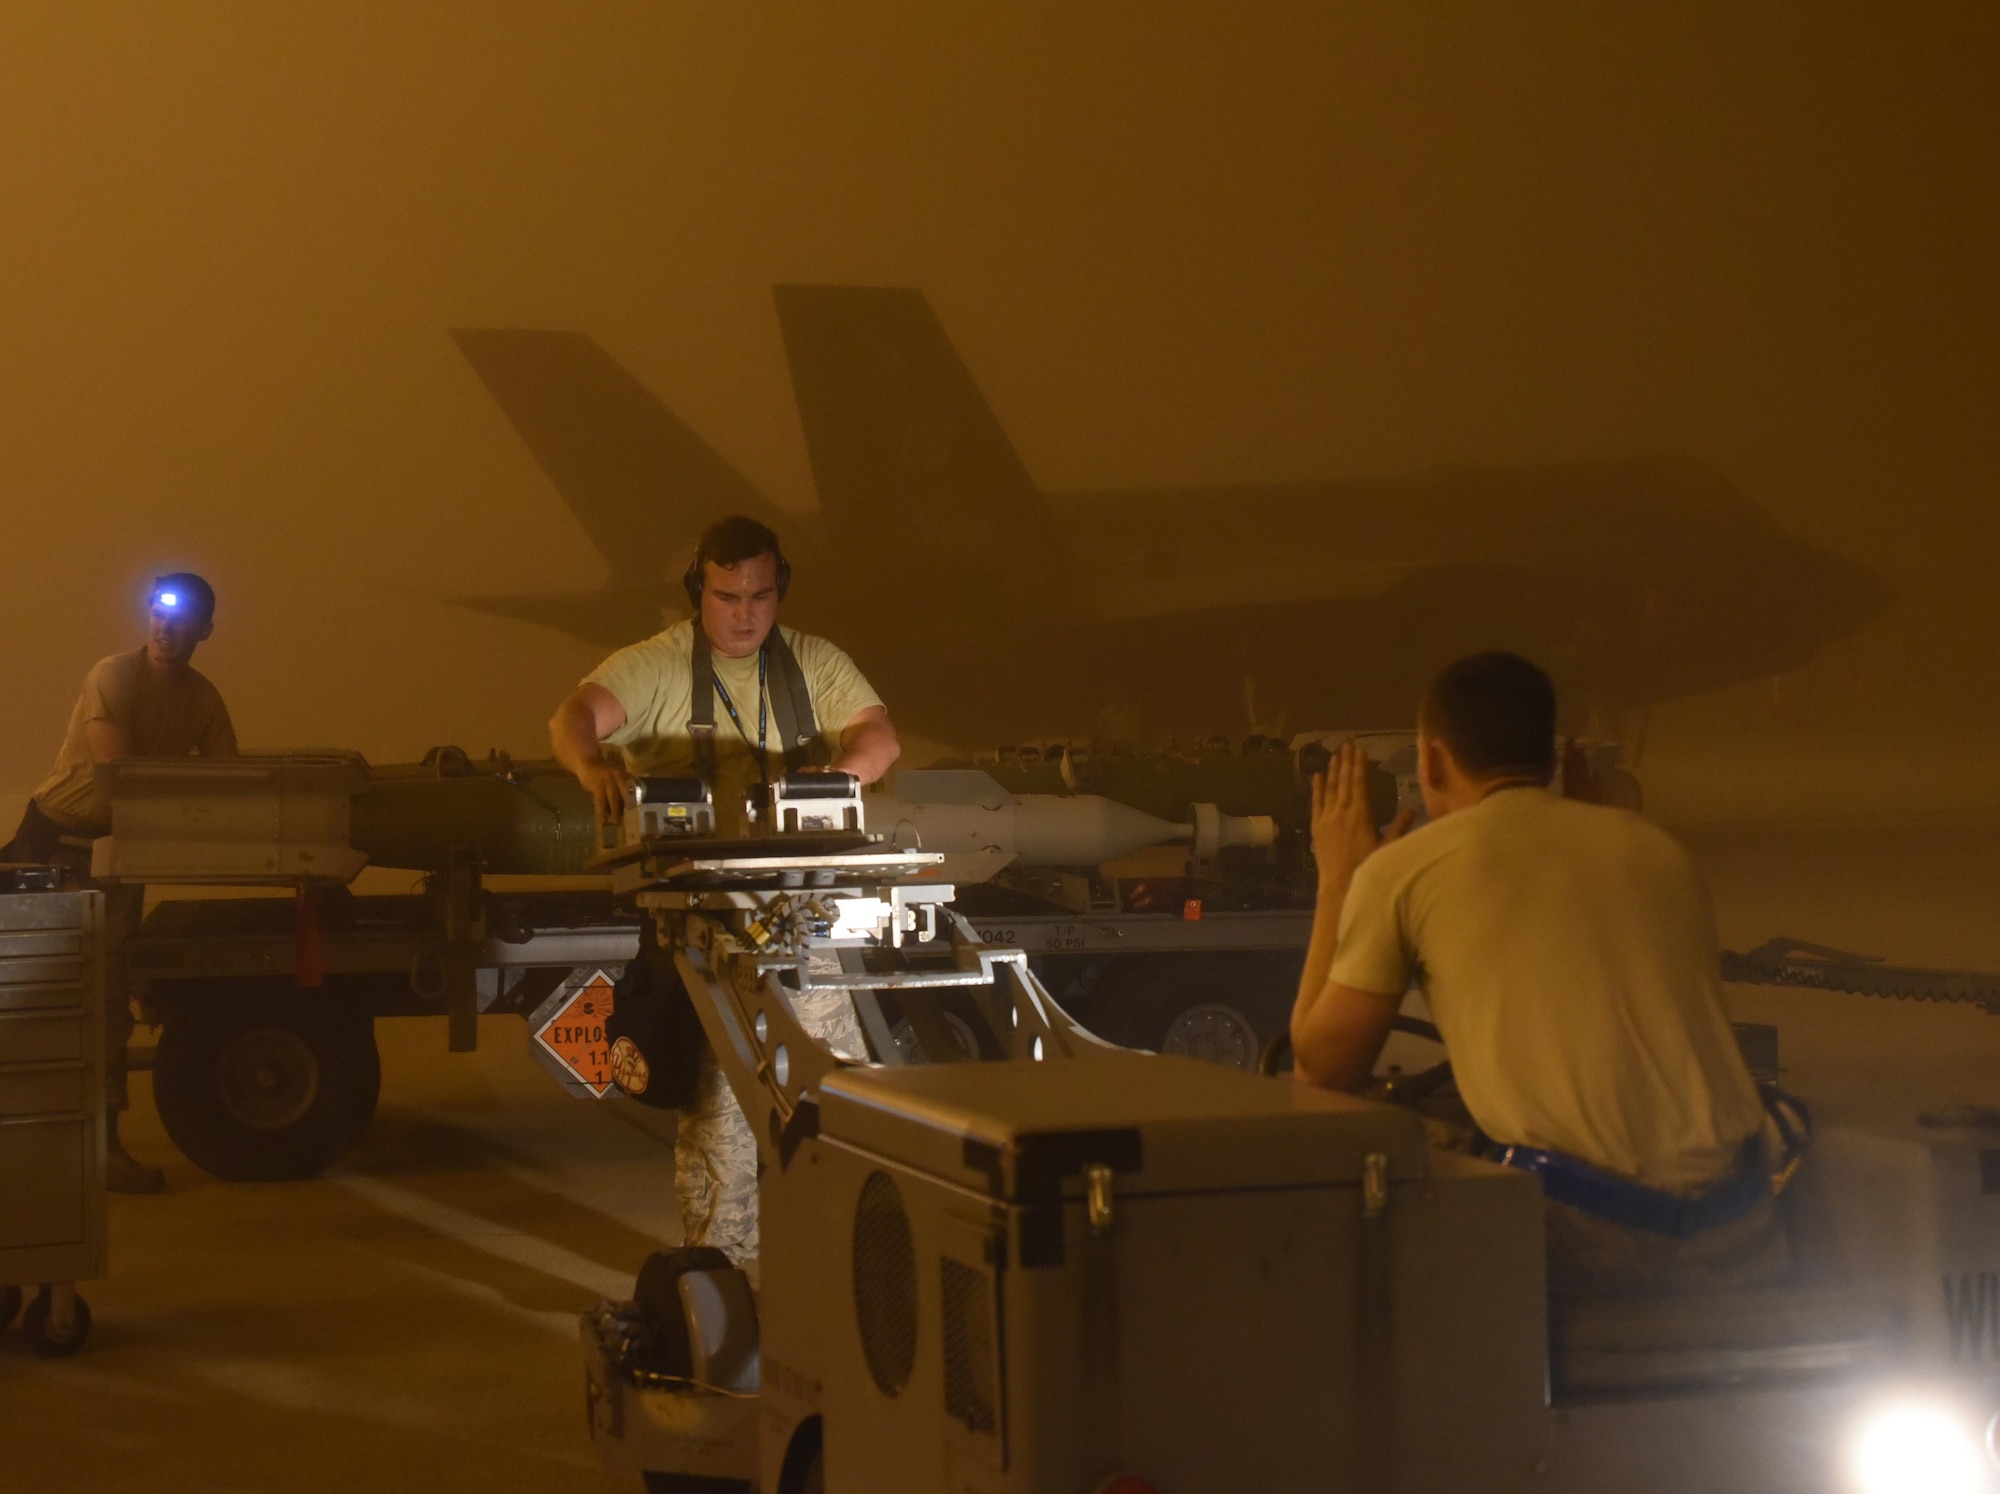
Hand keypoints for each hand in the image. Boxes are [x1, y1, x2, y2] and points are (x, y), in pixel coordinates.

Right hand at [578, 760, 633, 824]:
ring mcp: (608, 781)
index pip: (635, 789)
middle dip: (629, 808)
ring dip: (616, 812)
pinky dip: (601, 811)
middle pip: (626, 795)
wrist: (588, 762)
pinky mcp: (597, 785)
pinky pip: (600, 801)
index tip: (641, 812)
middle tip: (631, 820)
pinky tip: (603, 819)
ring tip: (617, 823)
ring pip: (614, 799)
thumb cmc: (603, 774)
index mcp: (625, 776)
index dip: (637, 801)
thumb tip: (629, 806)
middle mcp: (619, 777)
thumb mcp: (616, 776)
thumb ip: (623, 787)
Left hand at [1310, 741, 1413, 885]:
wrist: (1339, 886)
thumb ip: (1398, 827)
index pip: (1360, 783)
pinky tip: (1316, 776)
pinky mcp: (1316, 827)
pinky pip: (1315, 802)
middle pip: (1344, 781)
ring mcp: (1327, 818)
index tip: (1360, 750)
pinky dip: (1316, 788)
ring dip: (1332, 770)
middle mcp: (1342, 811)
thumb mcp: (1387, 847)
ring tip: (1334, 755)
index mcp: (1361, 814)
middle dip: (1345, 761)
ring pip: (1329, 788)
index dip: (1359, 765)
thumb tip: (1412, 810)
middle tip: (1346, 744)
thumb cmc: (1367, 867)